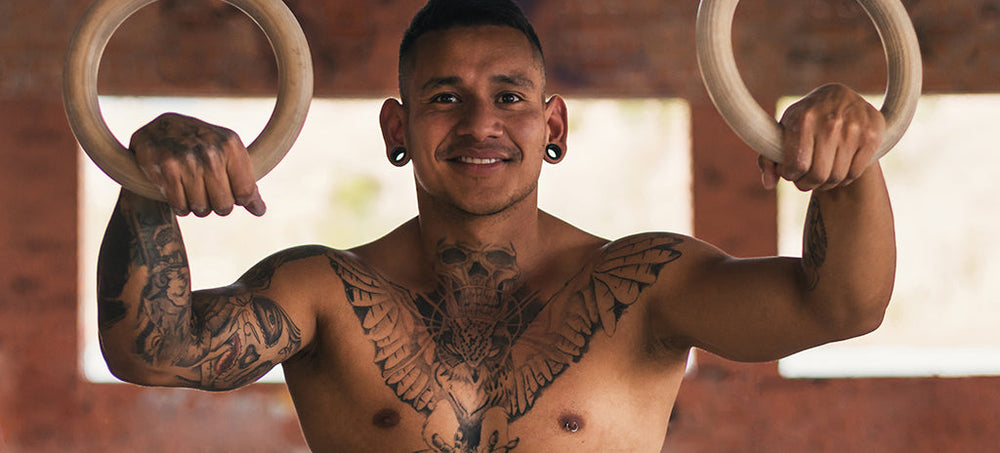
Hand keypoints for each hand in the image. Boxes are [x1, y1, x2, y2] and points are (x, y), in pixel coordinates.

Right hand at [129, 113, 265, 216]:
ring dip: (197, 206)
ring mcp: (188, 160)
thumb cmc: (201, 145)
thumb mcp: (228, 152)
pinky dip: (180, 206)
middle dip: (217, 205)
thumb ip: (245, 180)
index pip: (246, 192)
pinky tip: (178, 191)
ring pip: (201, 208)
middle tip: (209, 191)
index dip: (241, 201)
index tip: (234, 195)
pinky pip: (180, 206)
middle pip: (224, 205)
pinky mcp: (167, 168)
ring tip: (192, 189)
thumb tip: (259, 210)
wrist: (159, 130)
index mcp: (231, 145)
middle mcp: (211, 152)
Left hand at [760, 83, 885, 190]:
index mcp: (804, 119)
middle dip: (806, 183)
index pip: (796, 166)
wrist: (838, 96)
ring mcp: (854, 128)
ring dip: (825, 183)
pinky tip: (837, 168)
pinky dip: (844, 178)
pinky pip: (855, 173)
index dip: (790, 175)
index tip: (790, 172)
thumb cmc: (805, 119)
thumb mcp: (782, 131)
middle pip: (817, 175)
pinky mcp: (872, 135)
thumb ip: (768, 159)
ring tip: (820, 173)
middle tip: (805, 178)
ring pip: (836, 177)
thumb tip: (768, 184)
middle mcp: (830, 121)